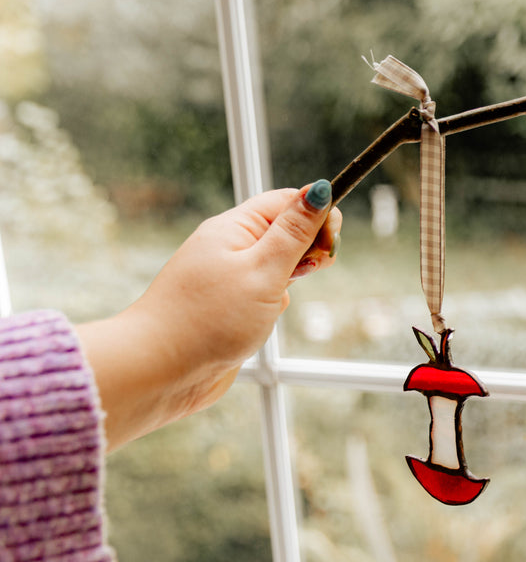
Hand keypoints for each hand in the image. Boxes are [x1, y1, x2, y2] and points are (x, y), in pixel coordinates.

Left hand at [78, 181, 342, 449]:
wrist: (159, 371)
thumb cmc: (206, 321)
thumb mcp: (262, 271)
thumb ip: (294, 233)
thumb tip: (319, 190)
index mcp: (234, 228)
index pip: (288, 201)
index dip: (318, 216)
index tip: (329, 245)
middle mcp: (229, 247)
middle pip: (285, 232)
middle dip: (306, 252)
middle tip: (306, 273)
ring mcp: (227, 277)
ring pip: (278, 267)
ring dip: (288, 284)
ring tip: (270, 305)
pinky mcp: (228, 306)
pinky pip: (264, 295)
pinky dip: (272, 306)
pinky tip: (260, 323)